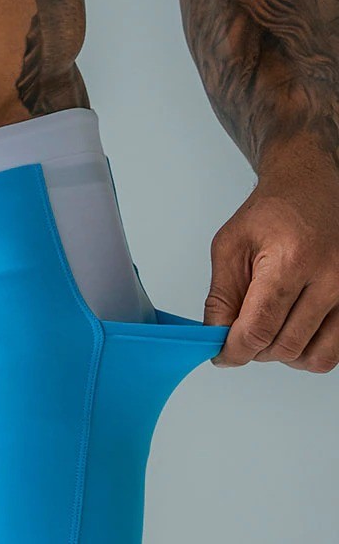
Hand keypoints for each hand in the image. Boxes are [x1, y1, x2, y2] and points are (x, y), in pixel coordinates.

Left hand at [204, 159, 338, 372]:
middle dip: (254, 351)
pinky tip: (291, 331)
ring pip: (315, 356)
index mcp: (292, 261)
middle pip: (286, 346)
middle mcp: (330, 277)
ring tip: (267, 331)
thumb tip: (216, 336)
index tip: (222, 356)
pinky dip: (309, 351)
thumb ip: (221, 296)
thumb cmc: (271, 212)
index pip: (260, 329)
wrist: (311, 187)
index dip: (234, 351)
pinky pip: (336, 349)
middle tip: (240, 337)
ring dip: (283, 355)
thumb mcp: (230, 246)